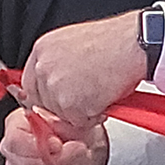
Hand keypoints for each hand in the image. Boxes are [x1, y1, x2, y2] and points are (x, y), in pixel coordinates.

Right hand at [0, 107, 108, 164]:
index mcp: (17, 123)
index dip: (38, 147)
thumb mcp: (72, 121)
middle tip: (73, 152)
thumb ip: (64, 128)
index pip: (16, 140)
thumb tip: (58, 144)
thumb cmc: (70, 129)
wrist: (77, 144)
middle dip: (56, 162)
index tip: (58, 145)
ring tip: (70, 162)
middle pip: (26, 164)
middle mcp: (11, 147)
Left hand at [20, 11, 149, 127]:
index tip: (60, 100)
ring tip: (100, 92)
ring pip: (61, 115)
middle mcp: (43, 66)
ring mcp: (54, 85)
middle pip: (44, 103)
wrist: (134, 43)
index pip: (31, 84)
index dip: (47, 96)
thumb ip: (58, 63)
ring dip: (81, 112)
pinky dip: (93, 116)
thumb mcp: (74, 44)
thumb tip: (54, 85)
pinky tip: (104, 98)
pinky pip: (78, 122)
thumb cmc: (114, 42)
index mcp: (43, 49)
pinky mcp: (70, 103)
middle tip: (89, 96)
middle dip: (66, 106)